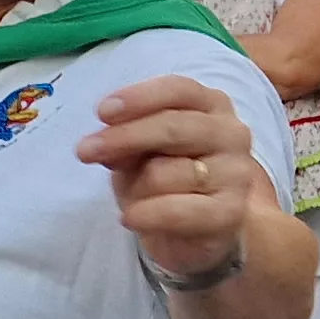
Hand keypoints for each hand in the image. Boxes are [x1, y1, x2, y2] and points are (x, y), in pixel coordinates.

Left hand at [78, 74, 257, 281]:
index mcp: (210, 104)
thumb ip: (125, 141)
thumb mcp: (138, 152)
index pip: (178, 90)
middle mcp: (230, 133)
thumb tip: (101, 144)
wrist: (196, 229)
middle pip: (173, 127)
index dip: (139, 98)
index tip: (102, 112)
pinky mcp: (230, 212)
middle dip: (124, 137)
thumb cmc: (167, 177)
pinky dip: (148, 214)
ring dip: (136, 187)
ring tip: (134, 198)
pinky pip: (179, 210)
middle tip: (84, 151)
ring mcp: (235, 173)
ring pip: (167, 172)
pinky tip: (130, 218)